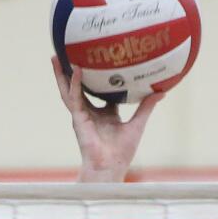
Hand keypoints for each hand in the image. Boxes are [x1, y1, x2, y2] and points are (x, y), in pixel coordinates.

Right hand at [52, 56, 161, 183]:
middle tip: (69, 52)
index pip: (100, 91)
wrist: (110, 166)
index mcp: (105, 114)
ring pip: (69, 89)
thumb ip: (146, 107)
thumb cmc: (122, 151)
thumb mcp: (137, 123)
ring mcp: (81, 114)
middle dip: (72, 71)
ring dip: (62, 74)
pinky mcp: (77, 118)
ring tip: (56, 57)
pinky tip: (77, 71)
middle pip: (79, 87)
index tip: (100, 60)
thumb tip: (161, 92)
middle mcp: (90, 112)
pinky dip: (75, 84)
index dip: (99, 77)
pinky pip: (74, 98)